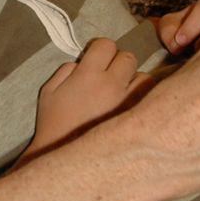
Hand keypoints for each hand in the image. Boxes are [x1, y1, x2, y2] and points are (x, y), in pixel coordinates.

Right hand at [27, 38, 146, 157]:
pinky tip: (131, 105)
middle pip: (128, 57)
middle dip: (117, 62)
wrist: (63, 156)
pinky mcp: (137, 117)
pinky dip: (142, 97)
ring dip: (133, 80)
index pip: (106, 44)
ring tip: (121, 91)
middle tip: (109, 75)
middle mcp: (111, 85)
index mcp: (88, 75)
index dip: (100, 49)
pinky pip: (149, 98)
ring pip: (143, 76)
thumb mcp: (49, 91)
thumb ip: (66, 70)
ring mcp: (128, 102)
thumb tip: (84, 62)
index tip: (96, 58)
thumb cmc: (53, 123)